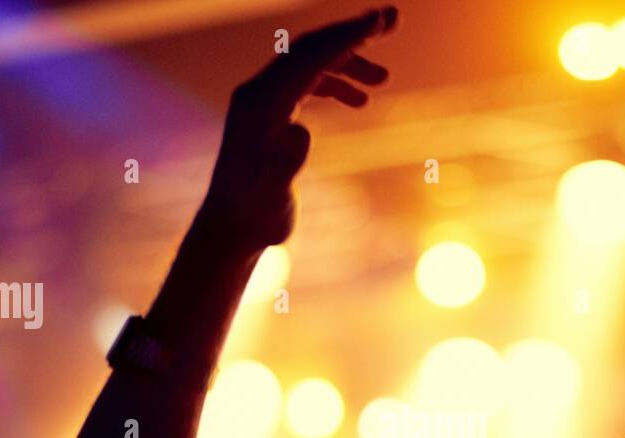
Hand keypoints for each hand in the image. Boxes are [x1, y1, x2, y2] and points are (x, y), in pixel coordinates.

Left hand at [202, 6, 397, 249]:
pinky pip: (304, 84)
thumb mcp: (271, 195)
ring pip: (309, 65)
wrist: (232, 229)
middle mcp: (258, 94)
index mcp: (260, 103)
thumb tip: (301, 132)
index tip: (382, 20)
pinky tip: (359, 99)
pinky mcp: (269, 116)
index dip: (347, 36)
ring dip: (347, 62)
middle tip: (392, 19)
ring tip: (385, 78)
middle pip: (308, 48)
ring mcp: (262, 103)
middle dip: (351, 33)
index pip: (308, 56)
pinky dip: (334, 83)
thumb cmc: (255, 215)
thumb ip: (285, 164)